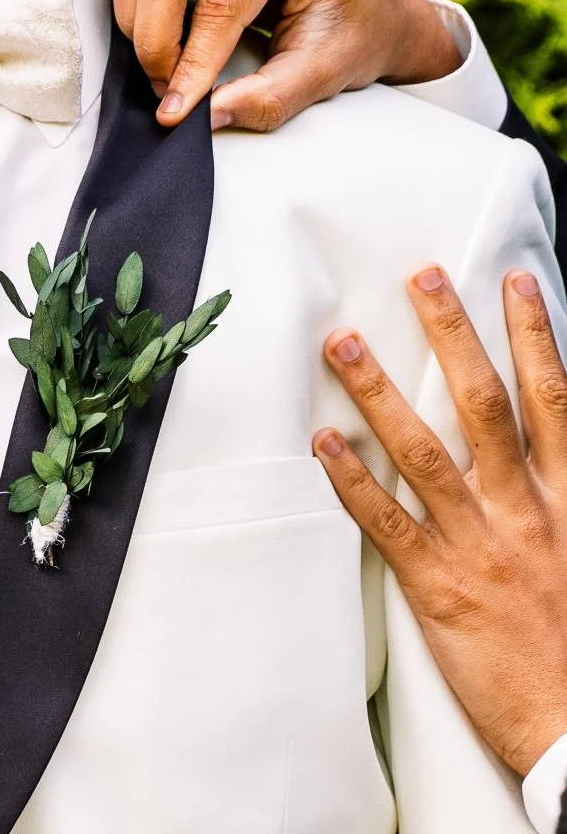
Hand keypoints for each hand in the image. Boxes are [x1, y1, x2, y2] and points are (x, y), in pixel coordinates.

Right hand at [108, 0, 459, 131]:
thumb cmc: (358, 27)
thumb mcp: (326, 71)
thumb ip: (270, 98)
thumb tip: (206, 116)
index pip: (220, 0)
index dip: (191, 62)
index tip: (176, 110)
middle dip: (154, 39)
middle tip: (169, 90)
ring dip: (137, 17)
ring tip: (170, 64)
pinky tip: (166, 32)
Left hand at [313, 267, 566, 775]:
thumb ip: (564, 486)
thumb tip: (549, 431)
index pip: (553, 399)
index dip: (535, 335)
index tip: (513, 281)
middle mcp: (526, 510)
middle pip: (483, 405)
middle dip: (452, 334)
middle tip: (420, 276)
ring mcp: (481, 546)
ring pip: (422, 451)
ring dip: (378, 392)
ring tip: (342, 341)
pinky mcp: (441, 588)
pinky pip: (388, 523)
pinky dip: (352, 481)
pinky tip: (322, 443)